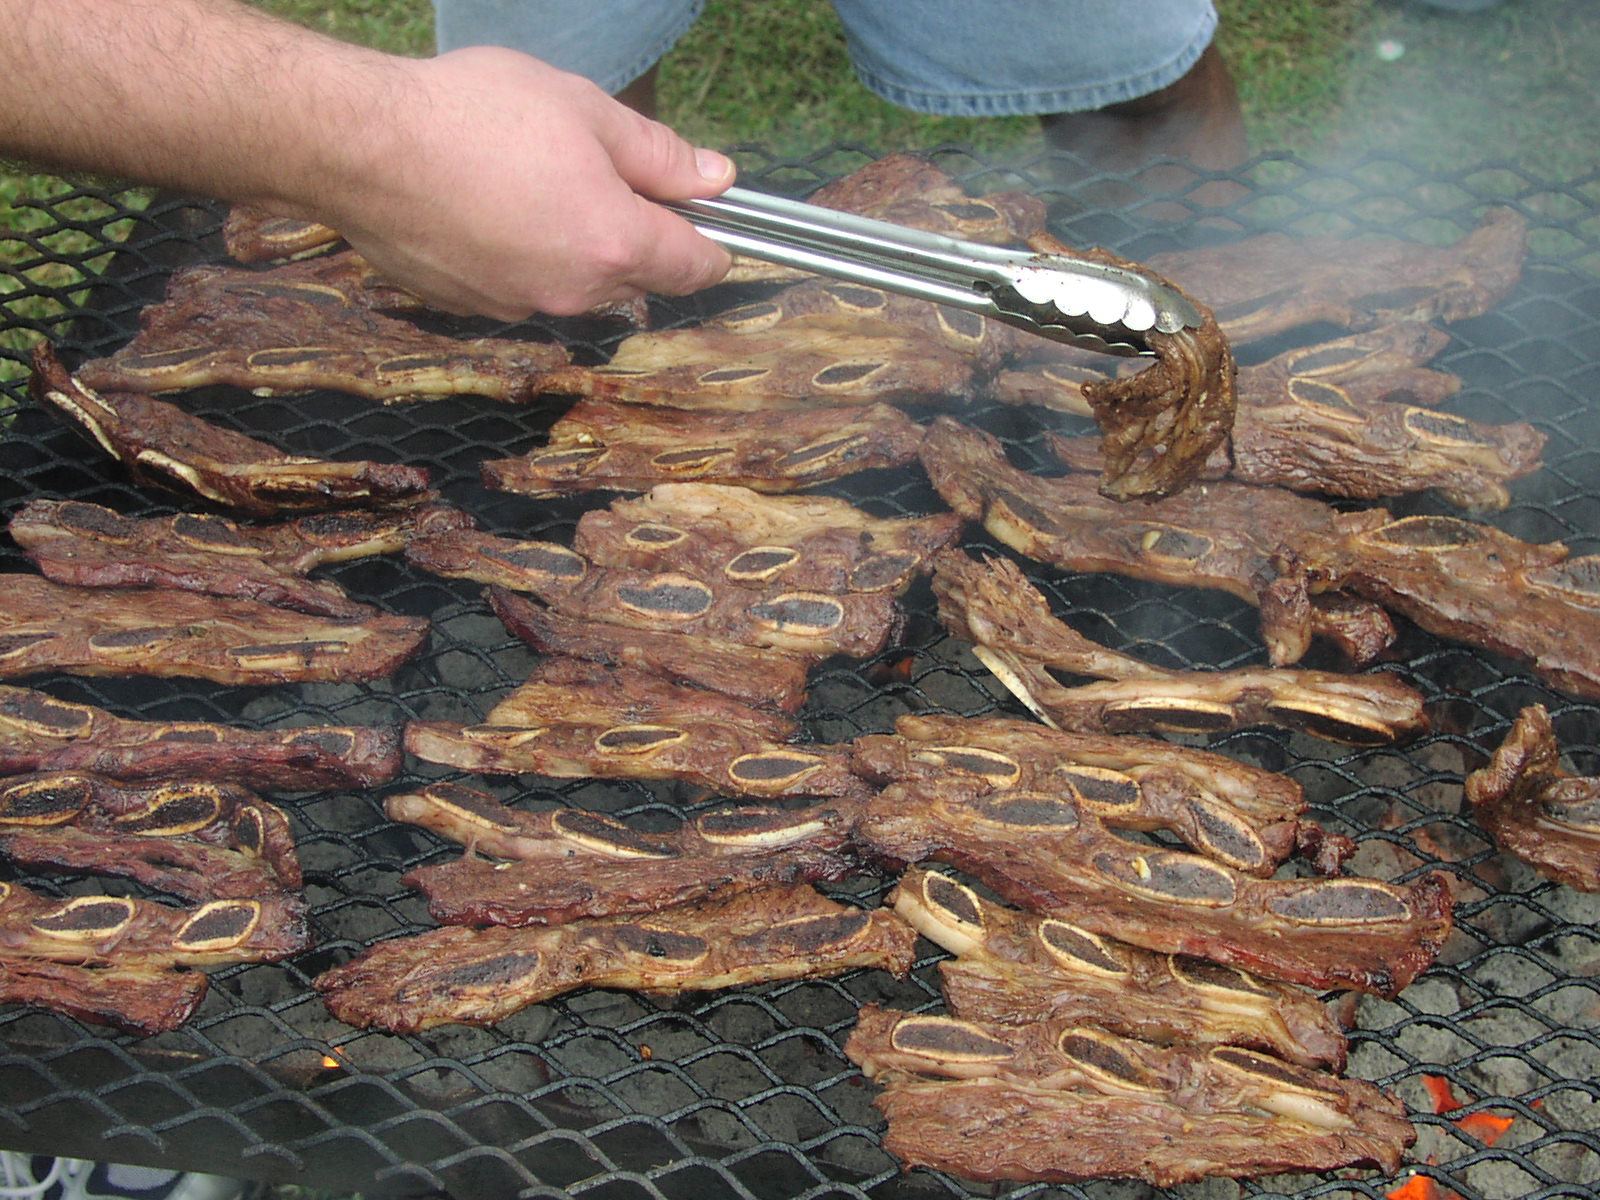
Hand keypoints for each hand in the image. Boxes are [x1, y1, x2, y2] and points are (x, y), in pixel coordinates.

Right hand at [311, 47, 735, 320]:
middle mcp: (574, 292)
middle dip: (629, 232)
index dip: (713, 244)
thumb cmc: (474, 115)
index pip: (696, 266)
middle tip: (594, 168)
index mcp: (616, 244)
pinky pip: (516, 282)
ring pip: (572, 281)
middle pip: (633, 275)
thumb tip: (716, 179)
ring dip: (568, 242)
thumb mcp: (586, 110)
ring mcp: (518, 306)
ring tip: (524, 176)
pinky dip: (515, 251)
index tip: (709, 224)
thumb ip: (660, 153)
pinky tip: (481, 202)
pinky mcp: (471, 308)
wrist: (361, 146)